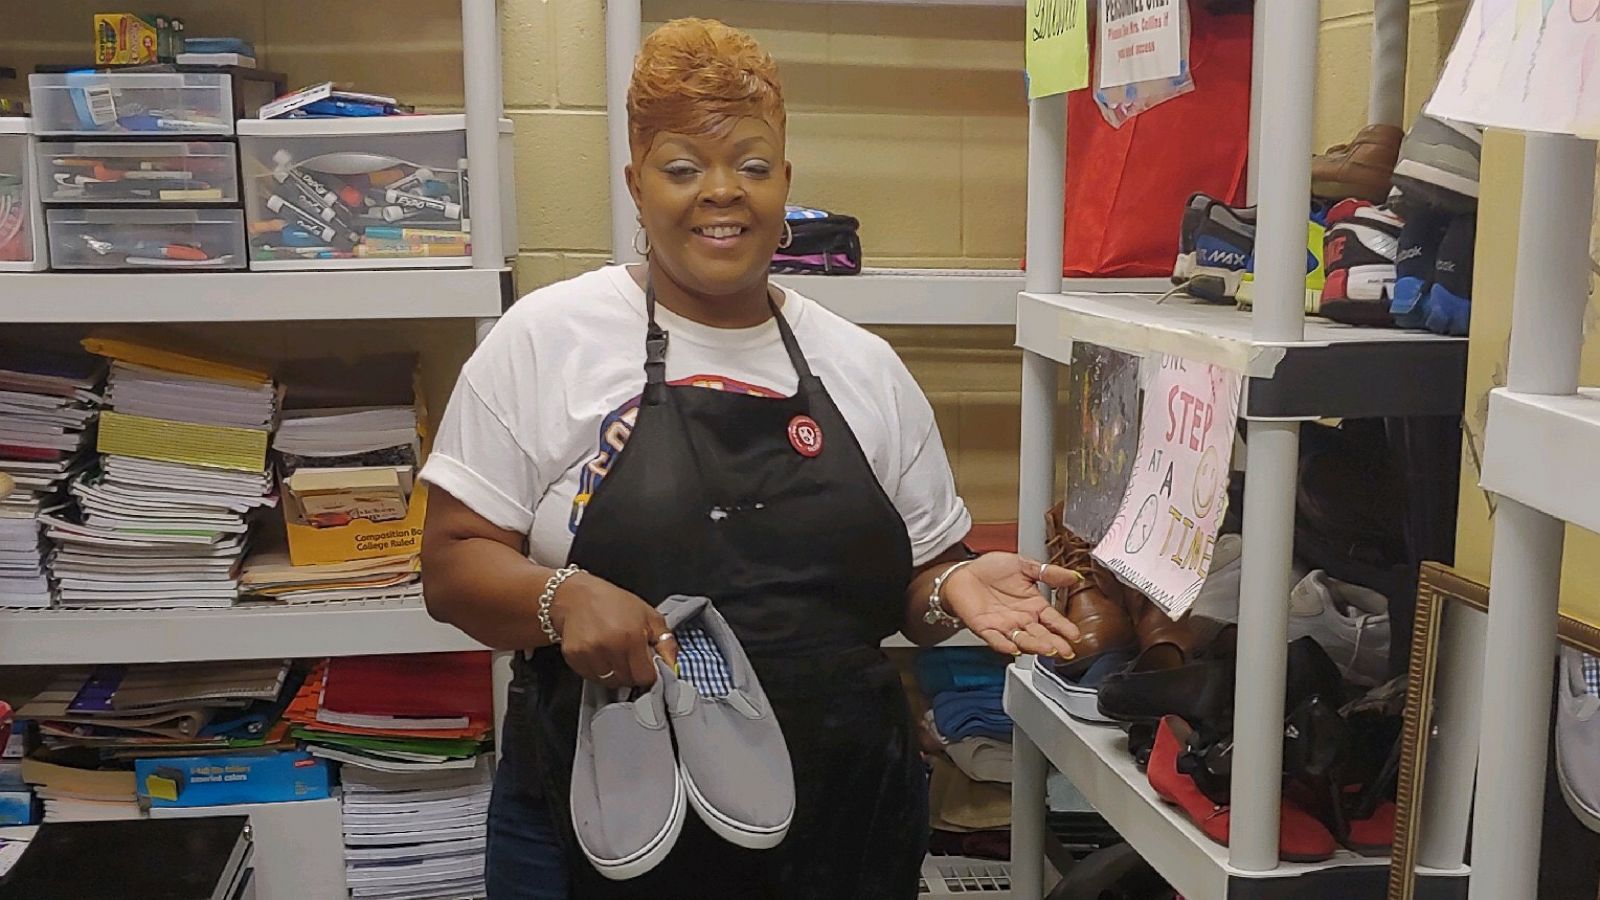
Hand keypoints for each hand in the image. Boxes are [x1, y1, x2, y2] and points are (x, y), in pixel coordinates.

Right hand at [549, 573, 678, 687]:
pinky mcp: (573, 657)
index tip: (646, 664)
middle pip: (627, 681)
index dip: (649, 673)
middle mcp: (609, 647)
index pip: (645, 677)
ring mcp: (589, 654)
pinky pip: (591, 677)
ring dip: (615, 674)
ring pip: (609, 682)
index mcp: (631, 637)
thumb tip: (673, 666)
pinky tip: (599, 655)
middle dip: (632, 673)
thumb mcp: (649, 616)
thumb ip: (666, 642)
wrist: (577, 596)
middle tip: (630, 657)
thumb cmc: (616, 603)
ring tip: (614, 655)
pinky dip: (598, 671)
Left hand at [940, 553, 1081, 657]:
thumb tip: (1074, 576)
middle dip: (1054, 643)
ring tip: (1047, 648)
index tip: (1075, 635)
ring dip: (1035, 646)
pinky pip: (996, 640)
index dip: (1064, 628)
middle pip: (1041, 635)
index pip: (1053, 620)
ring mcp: (1004, 625)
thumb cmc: (991, 570)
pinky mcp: (985, 628)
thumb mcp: (1023, 565)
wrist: (963, 572)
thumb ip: (1047, 572)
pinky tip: (1014, 647)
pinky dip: (1005, 644)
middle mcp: (1021, 619)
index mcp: (1033, 605)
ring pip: (1022, 640)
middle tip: (1065, 649)